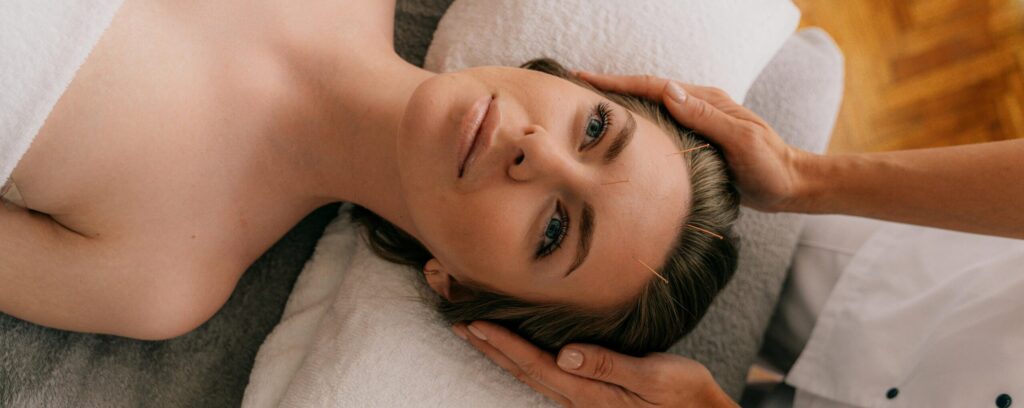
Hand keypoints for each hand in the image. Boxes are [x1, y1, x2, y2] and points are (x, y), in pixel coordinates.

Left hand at [453, 321, 736, 407]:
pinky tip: (517, 351)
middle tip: (459, 323)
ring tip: (477, 334)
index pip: (534, 364)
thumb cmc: (684, 395)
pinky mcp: (592, 396)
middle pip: (523, 370)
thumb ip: (609, 365)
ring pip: (530, 374)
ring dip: (501, 354)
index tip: (474, 322)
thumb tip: (565, 353)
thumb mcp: (654, 377)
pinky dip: (523, 360)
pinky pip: (546, 377)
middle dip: (490, 347)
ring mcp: (583, 399)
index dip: (502, 343)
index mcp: (589, 392)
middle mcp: (579, 398)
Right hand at [576, 71, 817, 212]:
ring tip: (587, 110)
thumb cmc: (770, 167)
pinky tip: (619, 137)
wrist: (790, 186)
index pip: (654, 86)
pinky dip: (635, 127)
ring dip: (620, 107)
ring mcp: (696, 124)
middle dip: (611, 89)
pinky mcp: (695, 143)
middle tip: (574, 90)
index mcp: (705, 102)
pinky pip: (658, 129)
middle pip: (646, 92)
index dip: (617, 82)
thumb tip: (668, 90)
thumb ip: (706, 117)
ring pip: (650, 110)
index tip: (584, 79)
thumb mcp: (741, 141)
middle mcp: (697, 108)